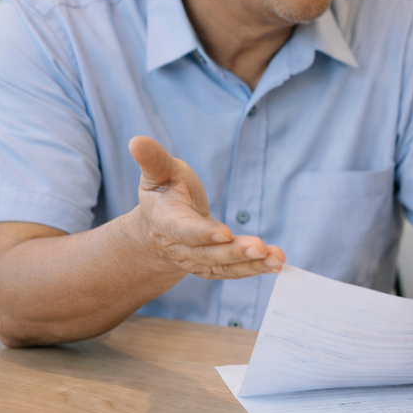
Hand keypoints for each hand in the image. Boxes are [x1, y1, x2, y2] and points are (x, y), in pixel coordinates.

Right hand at [128, 136, 285, 278]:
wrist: (159, 225)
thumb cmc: (165, 190)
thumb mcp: (159, 172)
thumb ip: (153, 159)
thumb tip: (137, 140)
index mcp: (165, 220)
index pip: (183, 229)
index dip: (202, 233)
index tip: (225, 233)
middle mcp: (179, 246)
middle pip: (207, 253)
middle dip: (234, 252)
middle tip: (261, 247)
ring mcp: (195, 259)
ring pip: (222, 266)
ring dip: (250, 264)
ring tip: (276, 259)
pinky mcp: (211, 265)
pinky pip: (232, 272)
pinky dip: (254, 270)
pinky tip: (275, 266)